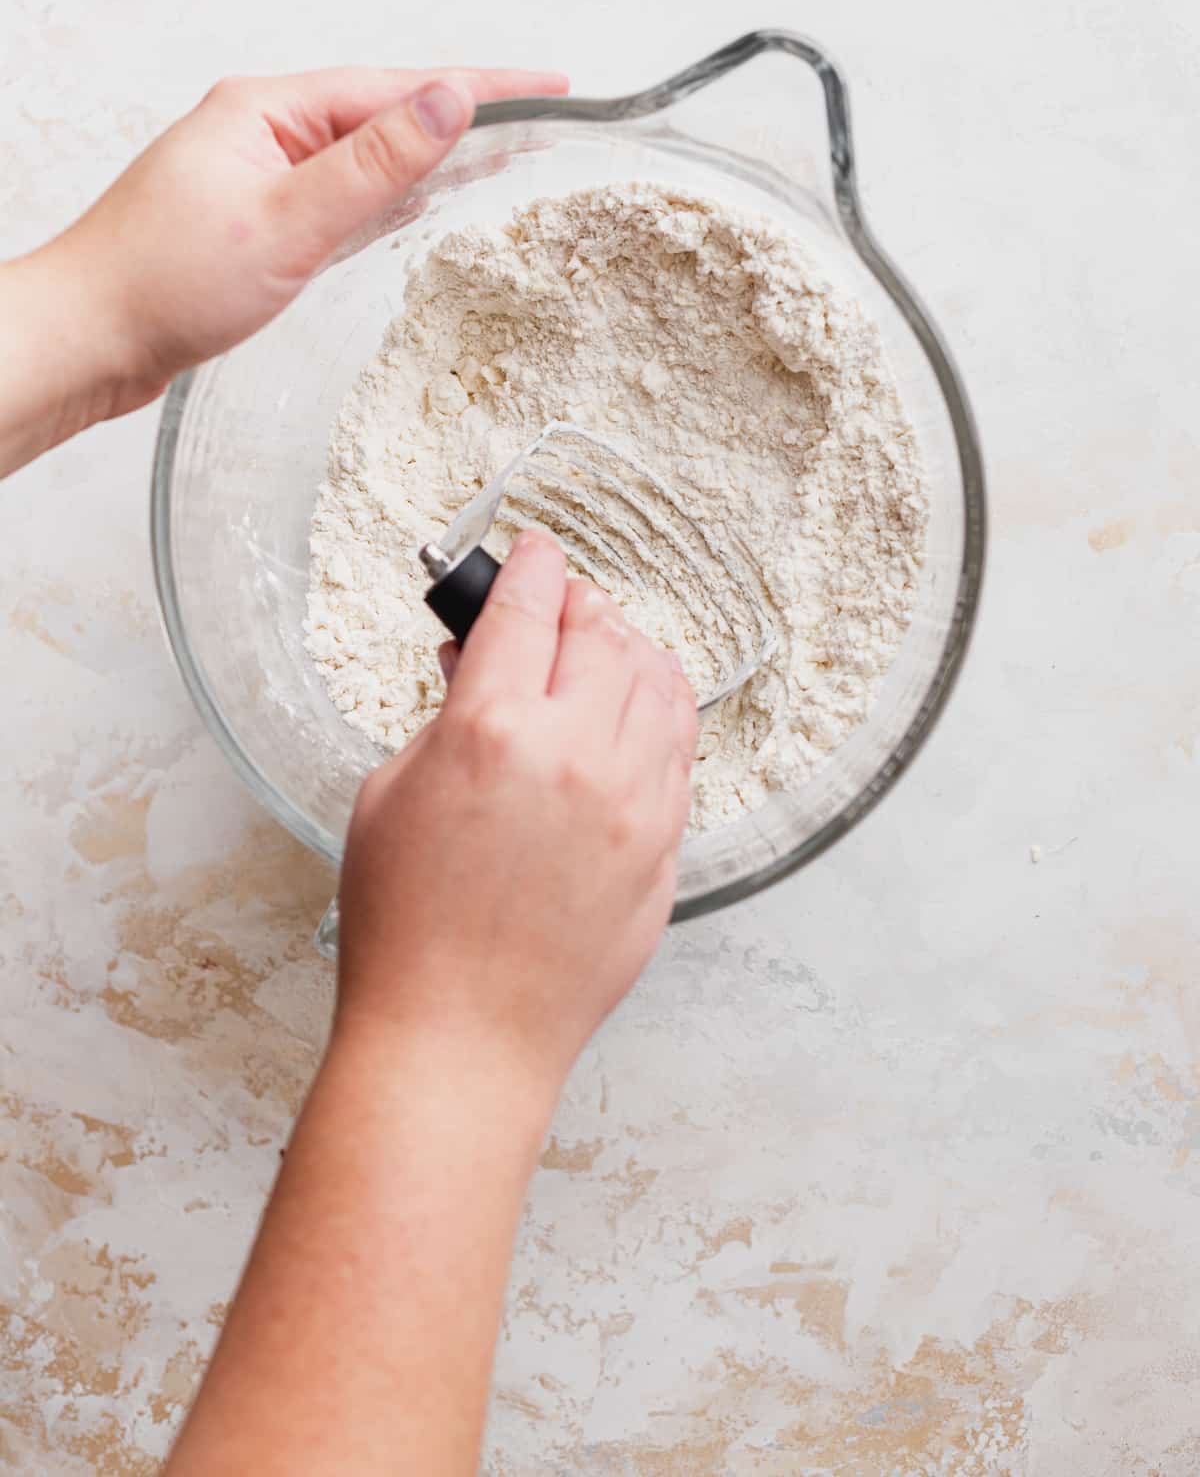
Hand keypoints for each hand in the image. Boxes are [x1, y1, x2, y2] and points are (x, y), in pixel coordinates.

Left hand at [0, 63, 566, 472]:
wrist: (86, 340)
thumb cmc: (163, 283)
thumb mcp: (288, 220)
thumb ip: (375, 163)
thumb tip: (451, 100)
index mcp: (268, 110)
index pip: (399, 85)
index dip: (484, 84)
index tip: (552, 85)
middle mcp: (264, 130)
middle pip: (387, 110)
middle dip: (468, 113)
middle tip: (546, 120)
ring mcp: (258, 174)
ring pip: (366, 153)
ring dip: (433, 152)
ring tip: (504, 153)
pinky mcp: (255, 220)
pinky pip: (342, 193)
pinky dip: (390, 193)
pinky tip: (419, 201)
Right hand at [336, 532, 698, 1100]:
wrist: (460, 1038)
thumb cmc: (405, 928)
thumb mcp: (390, 795)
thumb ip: (440, 717)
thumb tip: (472, 667)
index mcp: (490, 731)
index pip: (528, 610)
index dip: (531, 565)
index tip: (535, 549)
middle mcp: (574, 755)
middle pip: (603, 633)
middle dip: (581, 603)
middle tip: (561, 604)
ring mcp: (632, 803)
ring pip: (659, 683)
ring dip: (631, 649)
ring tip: (606, 648)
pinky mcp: (664, 849)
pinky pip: (681, 750)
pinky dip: (662, 711)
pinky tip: (641, 708)